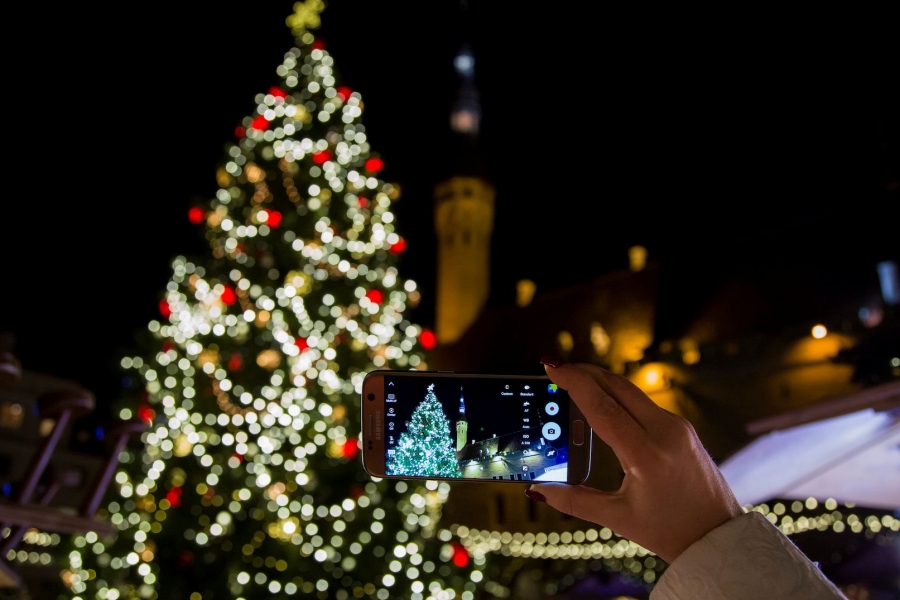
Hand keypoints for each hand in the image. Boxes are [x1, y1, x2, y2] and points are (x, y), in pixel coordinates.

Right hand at [528, 357, 742, 563]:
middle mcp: (666, 433)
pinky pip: (644, 403)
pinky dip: (618, 396)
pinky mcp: (682, 428)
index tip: (552, 366)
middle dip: (584, 373)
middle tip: (556, 368)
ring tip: (573, 380)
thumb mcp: (618, 518)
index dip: (574, 383)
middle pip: (617, 387)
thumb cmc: (671, 531)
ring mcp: (678, 427)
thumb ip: (574, 501)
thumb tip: (538, 490)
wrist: (720, 536)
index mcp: (647, 456)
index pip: (603, 407)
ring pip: (631, 391)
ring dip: (601, 381)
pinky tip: (602, 400)